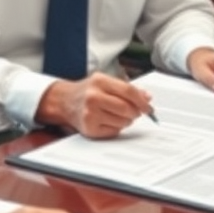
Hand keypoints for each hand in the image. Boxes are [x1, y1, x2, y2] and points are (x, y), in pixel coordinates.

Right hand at [35, 72, 153, 137]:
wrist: (64, 101)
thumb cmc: (87, 91)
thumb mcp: (105, 82)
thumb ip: (127, 88)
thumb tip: (147, 97)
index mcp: (100, 81)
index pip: (128, 91)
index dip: (142, 101)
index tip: (148, 107)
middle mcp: (93, 97)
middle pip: (127, 108)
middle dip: (135, 112)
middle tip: (135, 112)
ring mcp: (90, 114)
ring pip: (123, 121)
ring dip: (127, 120)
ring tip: (118, 114)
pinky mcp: (89, 128)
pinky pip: (114, 131)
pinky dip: (117, 127)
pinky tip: (109, 120)